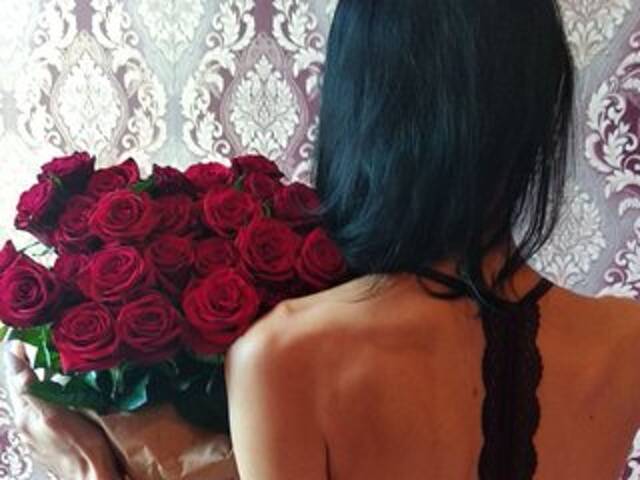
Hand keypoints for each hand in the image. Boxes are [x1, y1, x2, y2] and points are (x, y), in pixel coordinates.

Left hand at [3, 340, 122, 479]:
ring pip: (36, 394)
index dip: (17, 355)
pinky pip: (48, 404)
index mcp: (25, 415)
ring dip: (42, 375)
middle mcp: (28, 421)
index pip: (15, 377)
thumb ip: (33, 391)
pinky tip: (66, 385)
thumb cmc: (79, 448)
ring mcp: (41, 429)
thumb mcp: (54, 415)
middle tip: (40, 342)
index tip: (23, 335)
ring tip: (53, 358)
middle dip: (29, 363)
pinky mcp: (54, 434)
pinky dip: (52, 389)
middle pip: (24, 385)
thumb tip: (15, 365)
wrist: (93, 477)